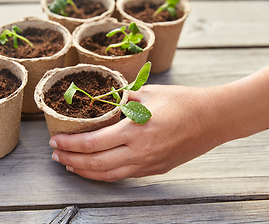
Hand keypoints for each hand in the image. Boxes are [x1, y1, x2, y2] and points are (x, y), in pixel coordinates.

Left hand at [49, 84, 224, 181]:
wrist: (213, 119)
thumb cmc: (183, 102)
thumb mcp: (149, 93)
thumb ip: (122, 99)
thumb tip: (102, 101)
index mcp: (136, 130)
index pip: (93, 143)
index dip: (70, 144)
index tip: (56, 140)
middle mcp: (140, 152)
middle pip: (95, 163)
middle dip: (71, 160)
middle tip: (56, 155)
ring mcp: (148, 165)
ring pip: (107, 175)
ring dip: (84, 171)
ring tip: (69, 165)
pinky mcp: (154, 170)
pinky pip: (123, 176)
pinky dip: (104, 175)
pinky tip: (94, 169)